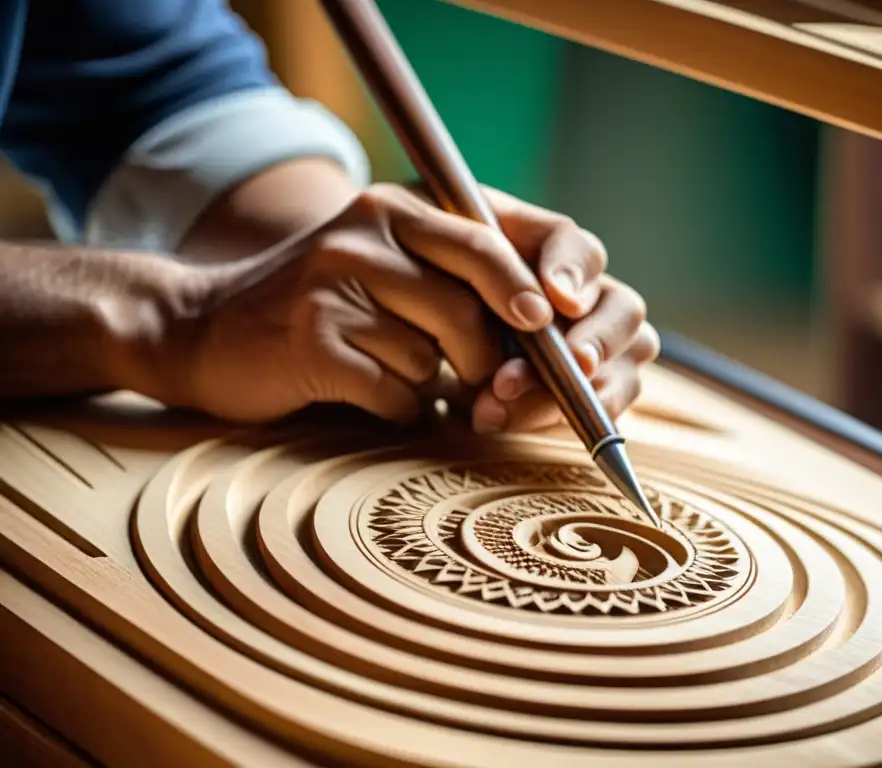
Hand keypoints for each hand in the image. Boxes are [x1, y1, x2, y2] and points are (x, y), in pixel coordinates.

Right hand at [167, 182, 658, 425]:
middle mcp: (362, 236)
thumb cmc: (314, 307)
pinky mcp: (311, 341)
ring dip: (428, 383)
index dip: (526, 285)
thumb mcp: (378, 265)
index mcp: (390, 210)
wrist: (201, 329)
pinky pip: (394, 391)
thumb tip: (540, 323)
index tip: (550, 324)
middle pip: (466, 306)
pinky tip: (370, 394)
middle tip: (486, 384)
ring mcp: (332, 287)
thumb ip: (447, 276)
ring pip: (431, 356)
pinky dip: (397, 406)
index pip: (482, 243)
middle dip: (485, 356)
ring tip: (391, 373)